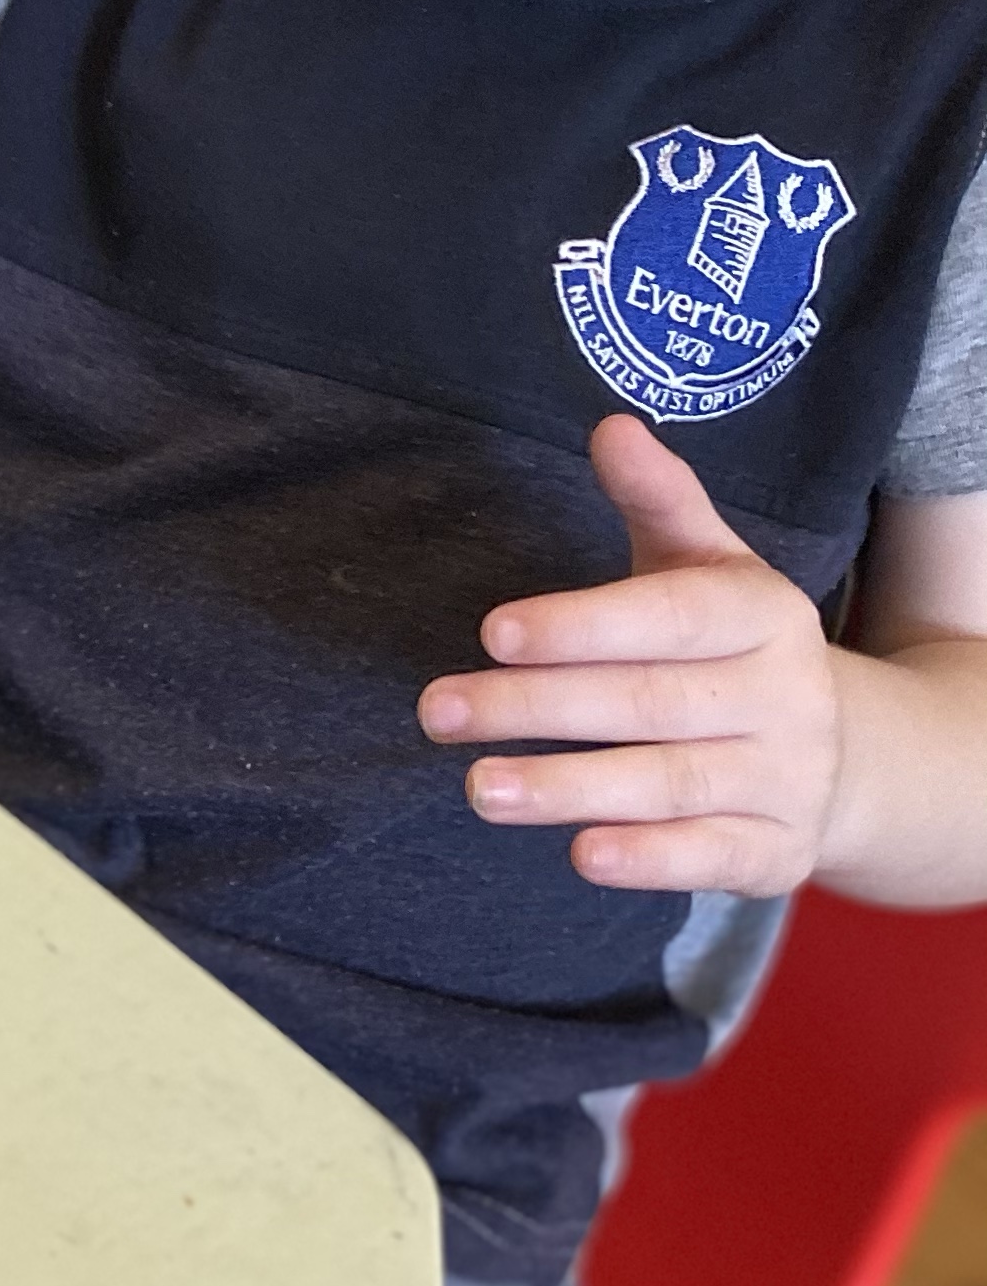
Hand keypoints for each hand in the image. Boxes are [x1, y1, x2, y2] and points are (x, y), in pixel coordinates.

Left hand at [417, 413, 844, 893]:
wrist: (848, 756)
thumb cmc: (732, 648)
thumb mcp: (708, 566)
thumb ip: (658, 500)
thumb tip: (610, 425)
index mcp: (764, 613)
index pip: (670, 616)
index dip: (583, 624)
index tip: (492, 631)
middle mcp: (786, 695)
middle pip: (650, 702)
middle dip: (537, 708)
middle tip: (437, 711)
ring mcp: (788, 779)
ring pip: (671, 784)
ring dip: (570, 789)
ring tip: (479, 787)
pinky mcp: (779, 852)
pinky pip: (712, 857)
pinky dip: (651, 860)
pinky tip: (582, 854)